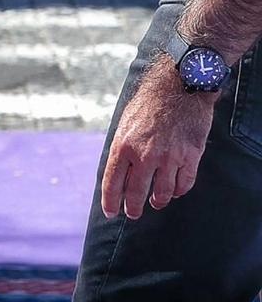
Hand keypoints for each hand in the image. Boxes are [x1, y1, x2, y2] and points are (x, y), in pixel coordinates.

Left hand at [100, 65, 216, 219]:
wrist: (178, 88)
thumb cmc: (148, 104)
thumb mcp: (125, 124)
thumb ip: (122, 148)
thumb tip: (119, 172)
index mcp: (123, 146)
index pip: (113, 182)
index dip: (111, 201)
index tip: (111, 212)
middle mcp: (145, 155)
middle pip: (137, 193)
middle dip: (134, 207)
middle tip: (133, 214)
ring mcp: (169, 157)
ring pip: (163, 192)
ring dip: (158, 201)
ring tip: (155, 203)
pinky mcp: (190, 156)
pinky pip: (185, 184)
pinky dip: (179, 191)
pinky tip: (175, 192)